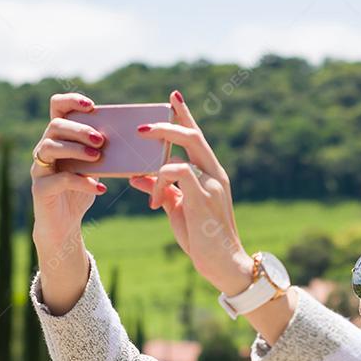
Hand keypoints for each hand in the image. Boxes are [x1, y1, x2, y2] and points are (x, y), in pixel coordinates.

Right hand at [29, 92, 107, 245]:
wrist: (64, 224)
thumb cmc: (81, 190)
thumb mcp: (96, 168)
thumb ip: (106, 152)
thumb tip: (134, 139)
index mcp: (58, 138)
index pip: (57, 108)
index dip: (71, 100)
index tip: (92, 105)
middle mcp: (44, 149)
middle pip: (55, 126)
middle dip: (79, 129)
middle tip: (101, 139)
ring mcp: (40, 168)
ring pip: (50, 147)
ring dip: (76, 149)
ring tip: (97, 157)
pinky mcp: (41, 189)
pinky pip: (59, 180)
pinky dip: (82, 182)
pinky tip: (100, 188)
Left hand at [128, 90, 252, 295]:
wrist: (224, 265)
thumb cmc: (203, 239)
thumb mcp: (177, 211)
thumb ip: (162, 191)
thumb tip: (137, 177)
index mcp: (211, 174)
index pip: (197, 137)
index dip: (185, 115)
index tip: (173, 96)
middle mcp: (215, 174)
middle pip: (193, 135)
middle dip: (168, 123)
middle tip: (142, 126)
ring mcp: (212, 184)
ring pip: (184, 150)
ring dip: (157, 152)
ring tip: (137, 165)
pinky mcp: (204, 197)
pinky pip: (178, 173)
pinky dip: (159, 181)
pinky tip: (151, 200)